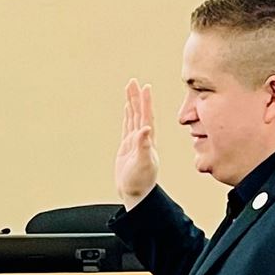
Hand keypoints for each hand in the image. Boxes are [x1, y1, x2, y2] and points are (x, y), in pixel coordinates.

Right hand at [115, 79, 157, 207]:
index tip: (145, 87)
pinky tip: (126, 108)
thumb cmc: (140, 181)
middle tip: (133, 81)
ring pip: (133, 117)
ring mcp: (136, 141)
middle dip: (136, 97)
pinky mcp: (128, 146)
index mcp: (148, 139)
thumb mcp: (143, 163)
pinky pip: (127, 126)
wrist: (136, 193)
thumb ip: (144, 146)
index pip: (146, 116)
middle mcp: (143, 137)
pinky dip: (127, 115)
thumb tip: (145, 129)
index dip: (146, 102)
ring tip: (129, 89)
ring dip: (131, 103)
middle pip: (139, 112)